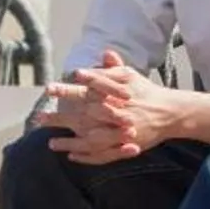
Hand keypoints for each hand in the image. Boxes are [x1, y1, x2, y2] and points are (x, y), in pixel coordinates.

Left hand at [44, 49, 191, 163]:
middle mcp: (115, 114)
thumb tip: (105, 51)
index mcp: (113, 96)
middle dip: (60, 119)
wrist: (170, 113)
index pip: (87, 90)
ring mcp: (119, 133)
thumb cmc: (147, 92)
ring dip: (70, 142)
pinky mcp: (124, 147)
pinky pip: (103, 156)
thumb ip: (114, 67)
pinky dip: (87, 157)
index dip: (68, 90)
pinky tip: (72, 156)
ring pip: (90, 140)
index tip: (49, 88)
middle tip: (39, 119)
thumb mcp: (131, 77)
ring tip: (51, 144)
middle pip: (83, 117)